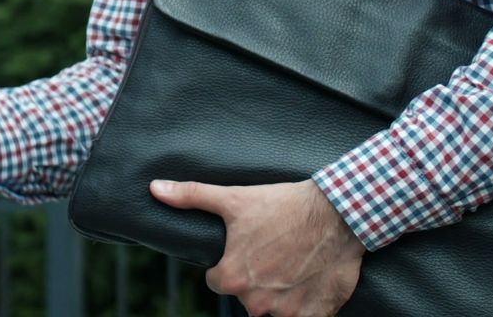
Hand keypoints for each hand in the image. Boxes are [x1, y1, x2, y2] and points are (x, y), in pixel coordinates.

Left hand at [149, 178, 361, 316]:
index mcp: (233, 278)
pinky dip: (304, 304)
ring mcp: (288, 312)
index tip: (244, 250)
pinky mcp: (317, 315)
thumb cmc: (283, 205)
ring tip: (291, 264)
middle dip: (255, 279)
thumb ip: (191, 197)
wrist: (336, 213)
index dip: (228, 264)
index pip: (217, 282)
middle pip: (246, 296)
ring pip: (273, 309)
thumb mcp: (234, 198)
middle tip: (271, 253)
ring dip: (279, 293)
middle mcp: (257, 301)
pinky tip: (308, 280)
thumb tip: (155, 189)